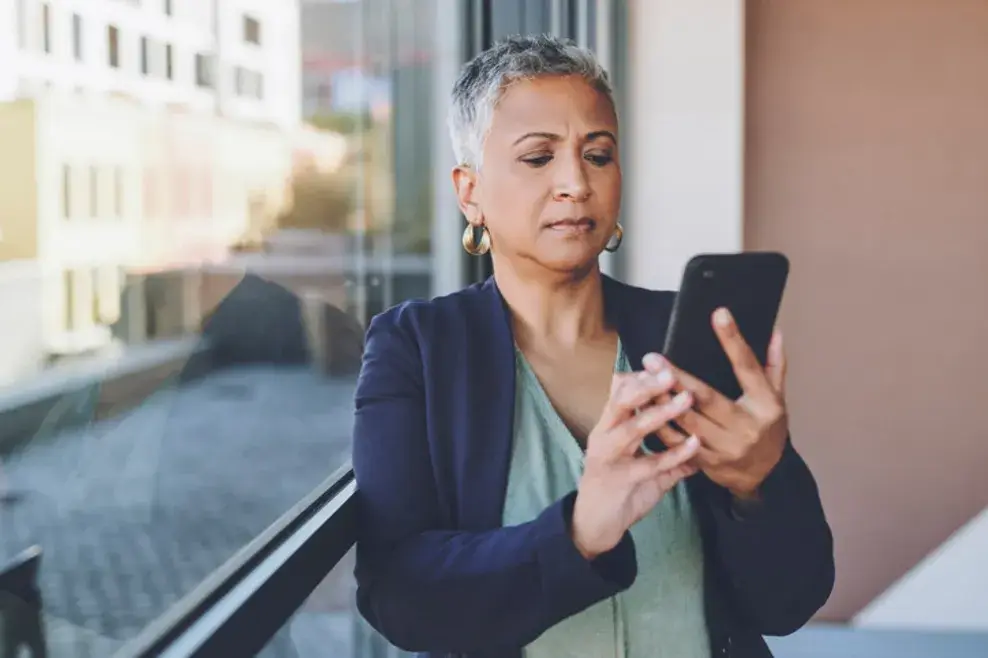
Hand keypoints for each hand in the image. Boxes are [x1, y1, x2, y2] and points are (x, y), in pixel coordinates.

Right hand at [570, 371, 700, 559]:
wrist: (594, 526)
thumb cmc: (617, 489)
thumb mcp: (639, 463)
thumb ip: (665, 451)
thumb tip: (694, 438)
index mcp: (608, 427)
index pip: (619, 393)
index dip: (639, 378)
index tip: (662, 365)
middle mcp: (604, 437)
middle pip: (621, 403)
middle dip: (646, 386)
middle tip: (670, 373)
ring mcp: (610, 458)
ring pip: (633, 429)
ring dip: (660, 413)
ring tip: (685, 399)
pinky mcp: (621, 480)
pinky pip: (650, 464)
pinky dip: (674, 453)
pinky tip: (695, 444)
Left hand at [643, 308, 788, 498]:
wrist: (765, 475)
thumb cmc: (768, 428)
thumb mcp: (777, 397)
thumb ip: (773, 365)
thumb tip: (775, 331)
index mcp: (765, 404)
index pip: (747, 367)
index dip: (733, 340)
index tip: (718, 314)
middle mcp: (746, 426)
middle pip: (707, 398)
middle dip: (677, 378)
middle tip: (653, 359)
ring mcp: (726, 447)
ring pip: (687, 421)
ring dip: (662, 401)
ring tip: (642, 381)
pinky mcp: (707, 462)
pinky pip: (678, 443)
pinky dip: (660, 426)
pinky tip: (643, 409)